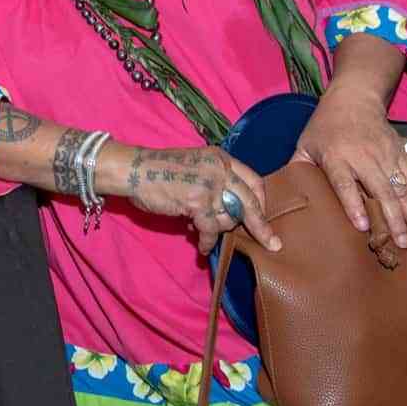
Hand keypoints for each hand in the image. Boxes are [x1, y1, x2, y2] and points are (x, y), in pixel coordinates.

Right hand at [122, 144, 281, 255]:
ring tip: (201, 228)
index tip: (264, 217)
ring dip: (217, 228)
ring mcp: (209, 184)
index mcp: (221, 158)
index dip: (261, 202)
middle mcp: (219, 168)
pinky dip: (208, 241)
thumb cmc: (160, 169)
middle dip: (262, 226)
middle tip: (273, 243)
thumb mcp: (196, 165)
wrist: (134, 170)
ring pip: (228, 217)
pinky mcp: (196, 201)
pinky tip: (203, 247)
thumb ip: (217, 181)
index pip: (254, 180)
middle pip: (250, 201)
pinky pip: (211, 229)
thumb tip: (233, 210)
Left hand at [293, 87, 406, 249]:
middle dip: (394, 219)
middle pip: (381, 191)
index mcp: (336, 157)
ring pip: (402, 188)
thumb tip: (288, 196)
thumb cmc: (324, 126)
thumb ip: (299, 169)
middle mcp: (363, 157)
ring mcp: (385, 155)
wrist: (353, 98)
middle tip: (404, 245)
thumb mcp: (305, 145)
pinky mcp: (400, 152)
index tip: (364, 226)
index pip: (345, 184)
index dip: (353, 205)